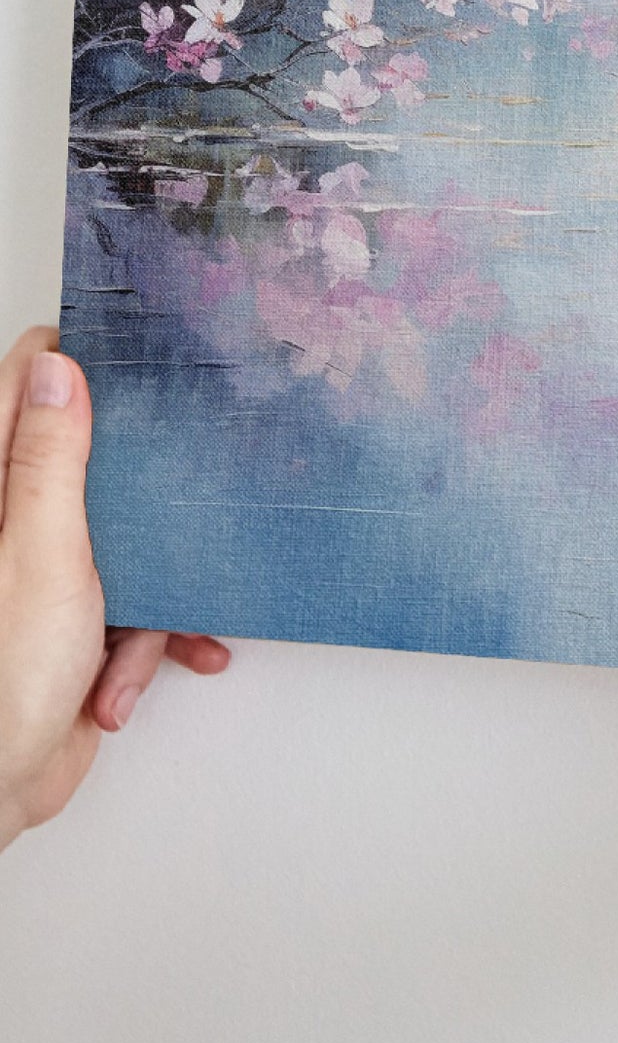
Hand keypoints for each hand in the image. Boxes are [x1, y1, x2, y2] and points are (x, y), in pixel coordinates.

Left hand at [0, 327, 229, 850]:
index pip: (25, 388)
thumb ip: (51, 460)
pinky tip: (131, 676)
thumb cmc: (3, 680)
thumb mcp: (43, 553)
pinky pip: (134, 603)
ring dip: (154, 588)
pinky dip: (147, 640)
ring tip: (145, 629)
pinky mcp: (74, 618)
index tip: (134, 361)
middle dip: (143, 489)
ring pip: (127, 536)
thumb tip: (59, 370)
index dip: (77, 366)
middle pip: (89, 461)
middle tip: (174, 483)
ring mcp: (44, 572)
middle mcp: (14, 524)